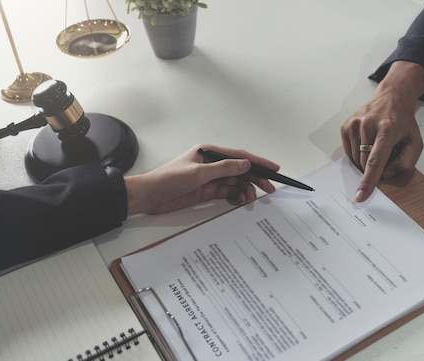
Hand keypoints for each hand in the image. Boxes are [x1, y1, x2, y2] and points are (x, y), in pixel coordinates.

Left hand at [125, 144, 278, 214]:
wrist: (149, 196)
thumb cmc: (168, 179)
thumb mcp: (199, 173)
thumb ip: (224, 169)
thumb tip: (246, 164)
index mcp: (209, 152)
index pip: (239, 156)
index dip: (258, 162)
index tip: (273, 169)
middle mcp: (211, 163)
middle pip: (240, 170)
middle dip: (255, 178)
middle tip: (269, 189)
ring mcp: (210, 178)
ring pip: (235, 182)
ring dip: (245, 189)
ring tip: (252, 199)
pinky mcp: (207, 190)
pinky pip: (227, 192)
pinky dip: (236, 196)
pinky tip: (241, 201)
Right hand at [341, 61, 423, 201]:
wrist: (391, 97)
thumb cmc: (403, 122)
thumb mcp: (415, 143)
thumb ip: (405, 163)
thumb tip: (386, 174)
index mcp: (387, 129)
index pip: (375, 160)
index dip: (368, 180)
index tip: (360, 195)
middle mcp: (368, 125)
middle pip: (365, 163)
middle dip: (374, 168)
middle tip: (386, 155)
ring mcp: (354, 124)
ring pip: (356, 159)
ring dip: (366, 161)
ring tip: (377, 146)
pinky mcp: (346, 126)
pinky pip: (349, 152)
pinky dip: (358, 154)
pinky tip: (367, 143)